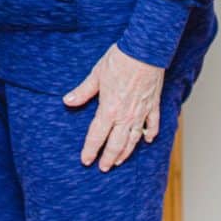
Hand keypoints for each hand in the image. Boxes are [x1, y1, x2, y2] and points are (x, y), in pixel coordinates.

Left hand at [63, 44, 164, 171]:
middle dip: (108, 158)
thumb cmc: (119, 60)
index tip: (86, 160)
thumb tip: (67, 101)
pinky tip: (147, 141)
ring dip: (126, 152)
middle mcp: (125, 116)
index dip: (91, 150)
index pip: (97, 136)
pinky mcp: (154, 106)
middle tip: (103, 167)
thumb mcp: (96, 75)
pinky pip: (153, 125)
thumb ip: (83, 92)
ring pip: (133, 139)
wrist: (144, 52)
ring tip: (119, 161)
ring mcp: (141, 113)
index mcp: (109, 109)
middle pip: (116, 144)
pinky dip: (150, 135)